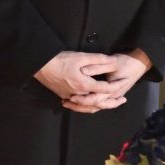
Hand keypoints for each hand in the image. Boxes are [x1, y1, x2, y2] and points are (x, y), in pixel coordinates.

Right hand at [34, 49, 150, 113]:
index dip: (118, 85)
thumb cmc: (59, 60)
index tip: (126, 81)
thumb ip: (99, 60)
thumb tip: (114, 62)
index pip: (106, 88)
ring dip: (101, 106)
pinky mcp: (63, 96)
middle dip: (113, 101)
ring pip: (88, 107)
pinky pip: (78, 106)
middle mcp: (78, 94)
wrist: (38, 65)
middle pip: (100, 102)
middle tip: (123, 99)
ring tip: (109, 103)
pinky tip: (89, 104)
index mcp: (84, 85)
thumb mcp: (80, 57)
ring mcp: (69, 97)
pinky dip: (87, 107)